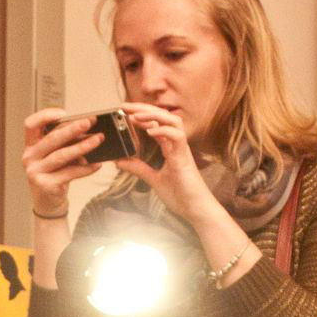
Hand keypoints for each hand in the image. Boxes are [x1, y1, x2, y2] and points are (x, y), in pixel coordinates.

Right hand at [22, 110, 106, 216]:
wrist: (48, 202)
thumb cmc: (54, 174)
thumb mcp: (55, 155)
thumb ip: (64, 143)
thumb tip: (87, 130)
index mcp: (30, 145)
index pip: (30, 124)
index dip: (45, 116)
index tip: (64, 113)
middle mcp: (29, 157)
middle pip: (51, 138)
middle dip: (72, 128)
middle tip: (89, 122)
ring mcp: (35, 172)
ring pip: (61, 155)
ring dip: (82, 146)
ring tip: (98, 139)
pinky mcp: (46, 185)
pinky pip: (69, 173)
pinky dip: (85, 168)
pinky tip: (97, 164)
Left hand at [112, 102, 216, 223]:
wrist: (195, 209)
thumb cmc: (180, 195)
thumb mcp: (153, 179)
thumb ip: (139, 168)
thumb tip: (120, 161)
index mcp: (170, 147)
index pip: (156, 123)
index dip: (142, 114)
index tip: (125, 111)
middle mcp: (177, 144)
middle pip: (163, 116)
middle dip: (144, 109)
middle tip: (125, 106)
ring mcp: (182, 149)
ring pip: (172, 121)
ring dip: (153, 115)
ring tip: (135, 116)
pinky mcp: (184, 158)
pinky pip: (177, 137)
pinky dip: (163, 131)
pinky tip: (149, 131)